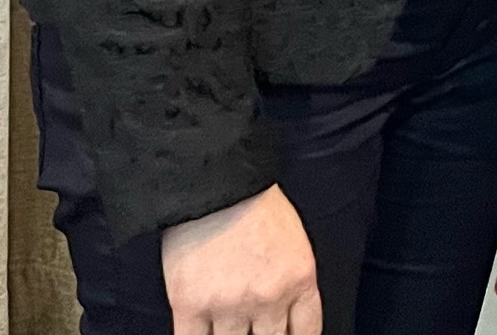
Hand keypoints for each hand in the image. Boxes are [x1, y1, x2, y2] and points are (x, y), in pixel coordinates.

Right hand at [160, 185, 319, 334]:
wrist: (213, 177)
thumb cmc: (255, 204)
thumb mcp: (293, 240)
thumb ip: (292, 282)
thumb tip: (287, 320)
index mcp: (299, 278)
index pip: (306, 333)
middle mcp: (268, 297)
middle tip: (253, 328)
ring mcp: (229, 305)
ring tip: (228, 324)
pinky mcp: (190, 307)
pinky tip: (202, 333)